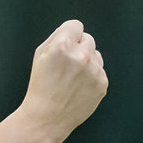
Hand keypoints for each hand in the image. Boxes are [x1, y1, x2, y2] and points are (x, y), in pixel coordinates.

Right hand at [19, 20, 106, 142]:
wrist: (48, 117)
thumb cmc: (41, 86)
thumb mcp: (39, 55)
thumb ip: (56, 37)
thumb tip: (72, 30)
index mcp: (62, 46)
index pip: (76, 25)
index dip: (69, 35)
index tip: (65, 45)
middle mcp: (81, 56)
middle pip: (88, 38)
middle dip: (78, 47)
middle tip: (66, 65)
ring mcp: (94, 70)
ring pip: (96, 54)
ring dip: (87, 61)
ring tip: (72, 77)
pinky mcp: (102, 83)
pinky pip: (100, 70)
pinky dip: (92, 76)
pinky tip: (79, 87)